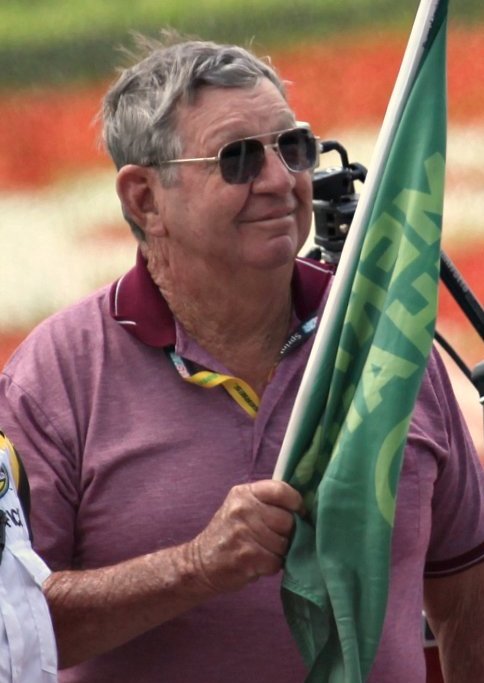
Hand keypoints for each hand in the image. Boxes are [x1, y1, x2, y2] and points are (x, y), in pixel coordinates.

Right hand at [188, 480, 303, 593]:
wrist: (200, 562)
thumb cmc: (228, 533)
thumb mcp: (240, 506)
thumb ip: (266, 501)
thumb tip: (302, 507)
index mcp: (243, 493)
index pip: (281, 490)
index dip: (295, 502)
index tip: (298, 512)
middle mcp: (242, 510)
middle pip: (287, 519)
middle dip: (288, 532)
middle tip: (275, 537)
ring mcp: (244, 534)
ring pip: (285, 543)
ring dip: (280, 551)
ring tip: (264, 550)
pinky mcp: (247, 558)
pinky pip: (277, 561)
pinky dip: (272, 565)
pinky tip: (259, 562)